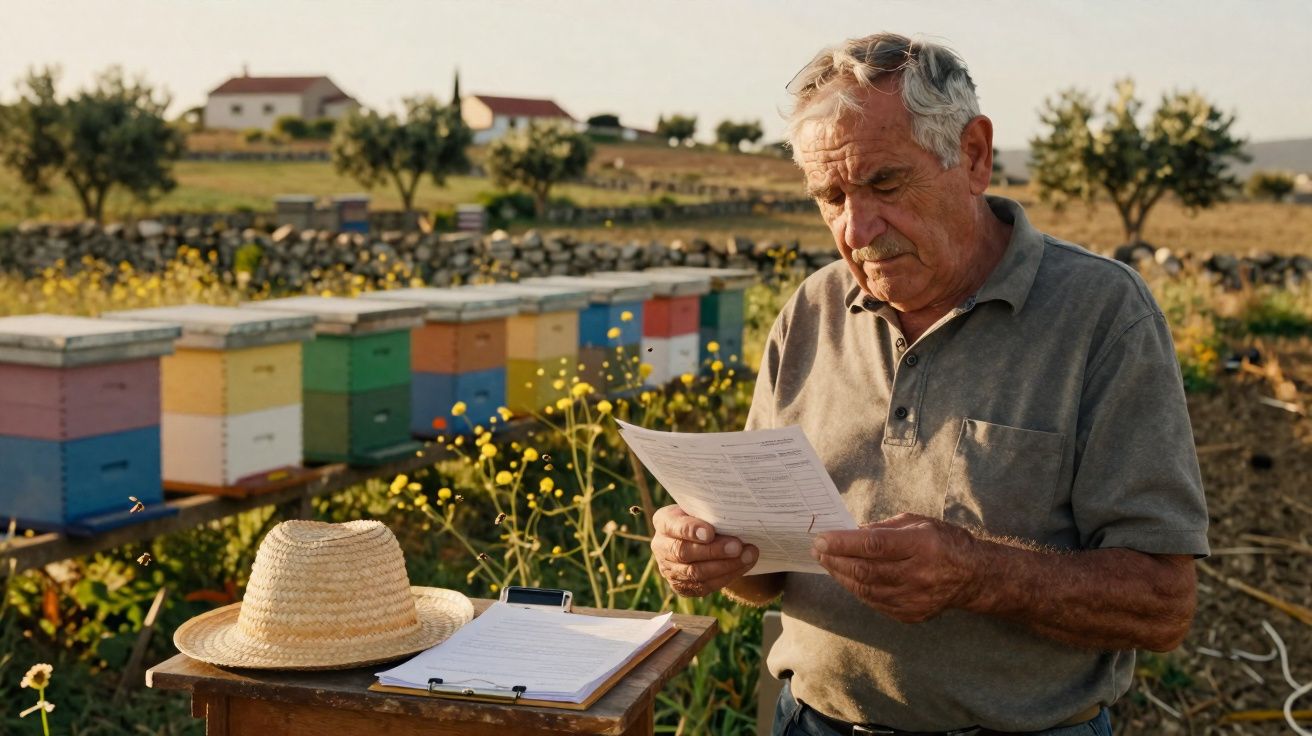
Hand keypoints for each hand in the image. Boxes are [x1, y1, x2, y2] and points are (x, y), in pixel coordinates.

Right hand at [650, 505, 759, 596]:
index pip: (674, 526)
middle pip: (684, 553)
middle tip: (737, 546)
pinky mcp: (681, 586)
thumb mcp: (700, 508)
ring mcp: (669, 569)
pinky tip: (743, 566)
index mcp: (664, 522)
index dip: (691, 530)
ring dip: (725, 566)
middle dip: (714, 551)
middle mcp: (661, 547)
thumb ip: (709, 512)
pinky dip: (727, 576)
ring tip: (747, 556)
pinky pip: (704, 586)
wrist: (697, 538)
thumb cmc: (702, 517)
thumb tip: (734, 518)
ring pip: (696, 573)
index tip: (710, 532)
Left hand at [812, 513, 980, 622]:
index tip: (821, 538)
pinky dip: (856, 589)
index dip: (843, 543)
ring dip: (841, 575)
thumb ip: (883, 528)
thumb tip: (849, 532)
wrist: (974, 576)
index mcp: (922, 546)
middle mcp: (919, 575)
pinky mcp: (911, 615)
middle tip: (817, 550)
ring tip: (827, 562)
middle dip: (835, 559)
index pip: (874, 546)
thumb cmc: (944, 542)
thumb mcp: (917, 523)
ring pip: (865, 590)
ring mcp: (915, 599)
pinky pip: (874, 602)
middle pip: (865, 571)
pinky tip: (846, 578)